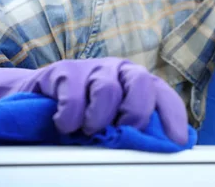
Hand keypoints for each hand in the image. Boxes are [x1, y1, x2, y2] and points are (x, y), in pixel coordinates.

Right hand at [19, 57, 188, 144]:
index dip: (173, 117)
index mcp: (139, 82)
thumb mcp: (113, 122)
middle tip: (119, 132)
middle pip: (141, 82)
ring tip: (87, 130)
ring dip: (97, 119)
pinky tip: (64, 124)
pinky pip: (73, 96)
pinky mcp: (66, 70)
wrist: (39, 98)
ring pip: (107, 90)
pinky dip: (70, 118)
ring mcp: (94, 67)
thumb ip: (134, 128)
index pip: (164, 95)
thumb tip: (160, 146)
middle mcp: (121, 70)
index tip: (176, 142)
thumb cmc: (84, 112)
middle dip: (135, 113)